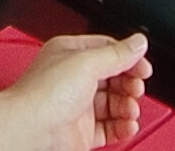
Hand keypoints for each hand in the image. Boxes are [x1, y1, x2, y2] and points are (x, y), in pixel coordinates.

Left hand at [0, 34, 152, 149]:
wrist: (30, 130)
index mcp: (71, 54)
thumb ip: (116, 53)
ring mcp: (78, 106)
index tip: (143, 67)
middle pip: (114, 78)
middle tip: (136, 88)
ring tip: (130, 109)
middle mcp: (74, 79)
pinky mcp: (83, 131)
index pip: (107, 50)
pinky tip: (128, 125)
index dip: (128, 58)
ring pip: (114, 104)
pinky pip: (110, 127)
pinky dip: (123, 127)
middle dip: (130, 83)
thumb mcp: (86, 62)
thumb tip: (138, 42)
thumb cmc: (44, 94)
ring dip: (128, 106)